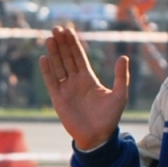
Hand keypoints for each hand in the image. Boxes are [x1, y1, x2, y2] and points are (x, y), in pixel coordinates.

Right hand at [40, 26, 128, 150]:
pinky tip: (44, 59)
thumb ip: (121, 77)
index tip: (68, 30)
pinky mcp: (58, 100)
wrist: (98, 138)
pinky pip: (51, 82)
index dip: (73, 44)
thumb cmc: (110, 118)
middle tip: (56, 28)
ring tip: (50, 38)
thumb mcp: (120, 96)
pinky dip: (47, 71)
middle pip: (67, 58)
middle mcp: (76, 82)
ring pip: (58, 67)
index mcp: (89, 79)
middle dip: (62, 44)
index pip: (79, 57)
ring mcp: (66, 90)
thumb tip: (124, 57)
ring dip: (54, 53)